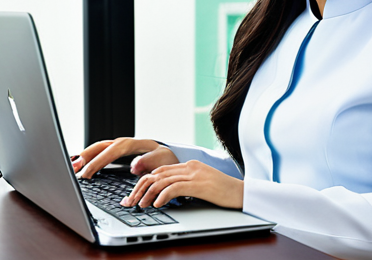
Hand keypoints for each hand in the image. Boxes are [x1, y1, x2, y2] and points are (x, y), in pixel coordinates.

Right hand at [71, 138, 178, 178]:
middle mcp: (122, 144)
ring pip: (97, 149)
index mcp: (132, 144)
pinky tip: (80, 166)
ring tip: (71, 167)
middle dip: (85, 156)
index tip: (86, 172)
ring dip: (84, 156)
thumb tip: (133, 165)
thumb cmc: (166, 158)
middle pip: (99, 146)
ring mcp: (118, 147)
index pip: (111, 151)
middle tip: (72, 168)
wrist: (170, 156)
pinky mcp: (116, 153)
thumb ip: (149, 161)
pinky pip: (100, 153)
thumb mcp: (163, 159)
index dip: (98, 162)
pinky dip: (88, 158)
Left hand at [120, 160, 243, 209]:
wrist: (241, 193)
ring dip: (148, 194)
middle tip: (130, 201)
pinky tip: (157, 205)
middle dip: (140, 188)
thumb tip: (165, 194)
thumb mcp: (201, 185)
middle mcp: (189, 166)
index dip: (144, 183)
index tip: (134, 195)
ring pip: (162, 181)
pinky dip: (162, 196)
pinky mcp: (198, 184)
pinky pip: (174, 188)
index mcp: (189, 165)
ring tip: (141, 205)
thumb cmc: (223, 192)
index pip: (160, 171)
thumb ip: (185, 185)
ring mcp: (194, 174)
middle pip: (156, 174)